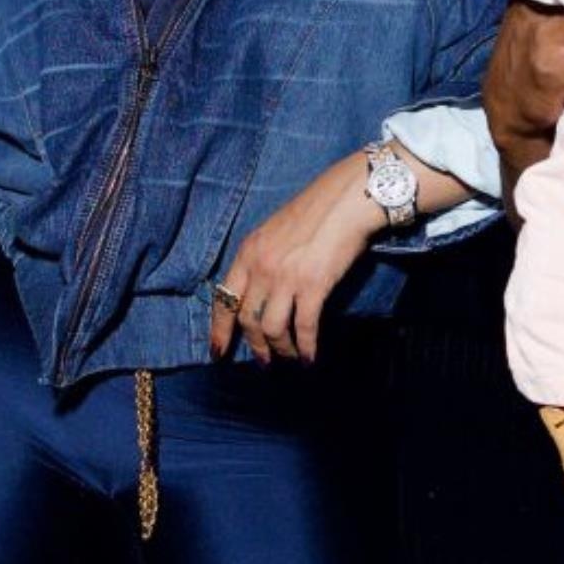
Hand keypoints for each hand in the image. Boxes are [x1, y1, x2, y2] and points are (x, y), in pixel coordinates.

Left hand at [210, 151, 384, 364]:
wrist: (345, 201)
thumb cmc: (314, 213)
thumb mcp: (273, 232)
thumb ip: (262, 260)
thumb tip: (262, 294)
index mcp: (247, 253)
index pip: (224, 299)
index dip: (219, 330)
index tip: (218, 351)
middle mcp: (261, 267)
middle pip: (248, 320)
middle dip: (256, 347)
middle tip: (265, 362)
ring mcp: (286, 278)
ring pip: (273, 329)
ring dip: (281, 350)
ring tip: (290, 358)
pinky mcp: (313, 286)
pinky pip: (304, 327)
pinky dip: (306, 347)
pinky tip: (310, 358)